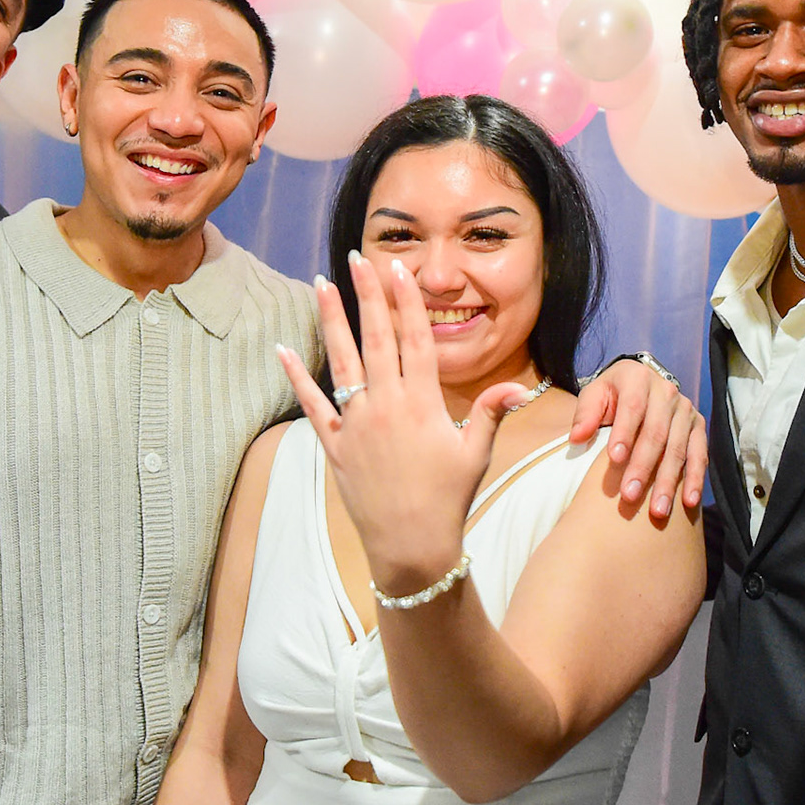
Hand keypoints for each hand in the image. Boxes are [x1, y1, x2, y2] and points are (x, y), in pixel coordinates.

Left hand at [277, 252, 526, 595]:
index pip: (415, 339)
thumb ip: (492, 413)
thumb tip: (521, 387)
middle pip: (376, 338)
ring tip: (322, 283)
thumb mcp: (476, 453)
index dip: (406, 301)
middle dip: (367, 294)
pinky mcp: (334, 445)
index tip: (398, 269)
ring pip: (341, 361)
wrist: (411, 546)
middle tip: (358, 257)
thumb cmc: (449, 499)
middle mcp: (386, 406)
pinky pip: (311, 404)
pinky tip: (283, 348)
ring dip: (330, 320)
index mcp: (423, 403)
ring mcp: (356, 424)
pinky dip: (296, 376)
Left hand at [570, 357, 707, 520]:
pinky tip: (689, 503)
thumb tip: (577, 437)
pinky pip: (699, 455)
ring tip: (656, 510)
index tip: (614, 459)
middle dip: (643, 467)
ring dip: (667, 482)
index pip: (633, 407)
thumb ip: (585, 414)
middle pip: (656, 434)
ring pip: (677, 449)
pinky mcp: (698, 426)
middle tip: (629, 496)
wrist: (640, 385)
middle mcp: (666, 392)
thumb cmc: (611, 396)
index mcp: (638, 378)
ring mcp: (685, 410)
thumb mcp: (594, 395)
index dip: (625, 433)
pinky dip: (695, 479)